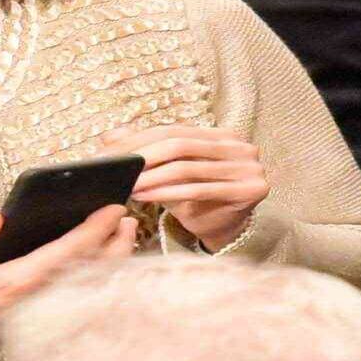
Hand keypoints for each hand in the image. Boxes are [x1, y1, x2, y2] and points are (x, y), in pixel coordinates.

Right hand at [0, 204, 139, 360]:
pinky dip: (78, 281)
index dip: (93, 232)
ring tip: (118, 240)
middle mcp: (19, 309)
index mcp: (4, 288)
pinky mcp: (13, 327)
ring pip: (72, 292)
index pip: (62, 257)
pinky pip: (57, 301)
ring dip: (99, 266)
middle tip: (129, 221)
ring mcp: (18, 321)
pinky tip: (86, 267)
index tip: (115, 210)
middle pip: (79, 278)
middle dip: (109, 249)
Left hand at [118, 124, 266, 250]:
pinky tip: (147, 197)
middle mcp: (240, 146)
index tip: (113, 151)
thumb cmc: (199, 200)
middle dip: (146, 157)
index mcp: (223, 135)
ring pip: (188, 167)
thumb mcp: (173, 171)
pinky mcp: (249, 190)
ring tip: (130, 186)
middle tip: (120, 168)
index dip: (142, 139)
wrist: (225, 229)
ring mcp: (248, 167)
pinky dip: (169, 193)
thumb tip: (112, 137)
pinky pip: (199, 189)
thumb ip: (149, 151)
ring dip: (154, 177)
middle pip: (181, 145)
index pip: (175, 131)